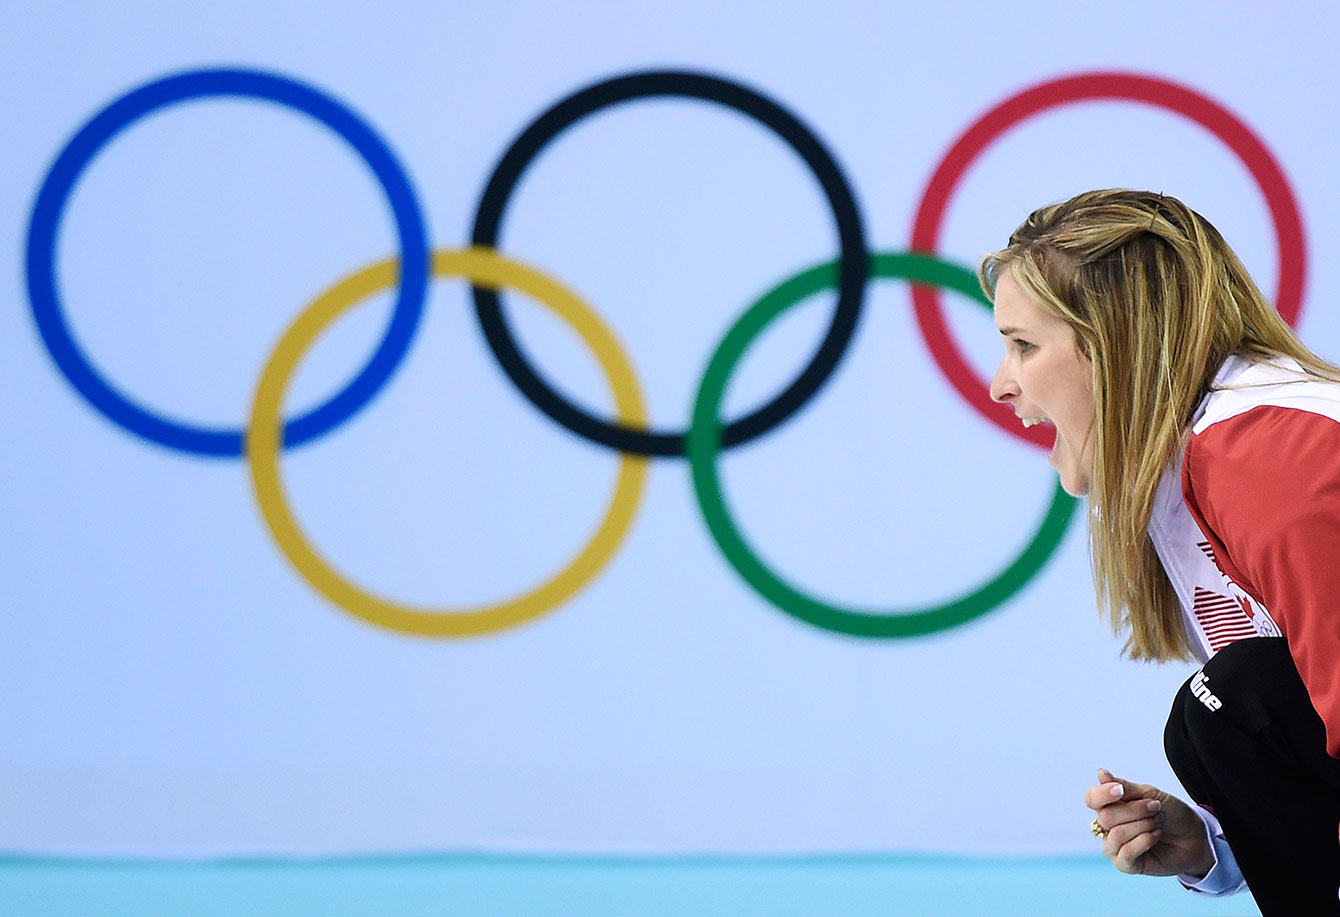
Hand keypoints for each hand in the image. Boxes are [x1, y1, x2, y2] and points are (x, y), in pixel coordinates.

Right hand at [1084, 768, 1214, 878]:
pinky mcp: (1126, 865)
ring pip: (1115, 834)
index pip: (1091, 799)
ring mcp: (1114, 847)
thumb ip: (1124, 787)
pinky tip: (1156, 836)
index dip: (1102, 794)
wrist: (1195, 837)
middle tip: (1156, 808)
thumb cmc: (1171, 813)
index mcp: (1109, 806)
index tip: (1121, 791)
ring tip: (1158, 823)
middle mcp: (1107, 827)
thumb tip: (1100, 773)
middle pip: (1105, 817)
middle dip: (1135, 811)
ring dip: (1142, 826)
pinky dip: (1143, 842)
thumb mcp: (1150, 794)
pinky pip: (1125, 853)